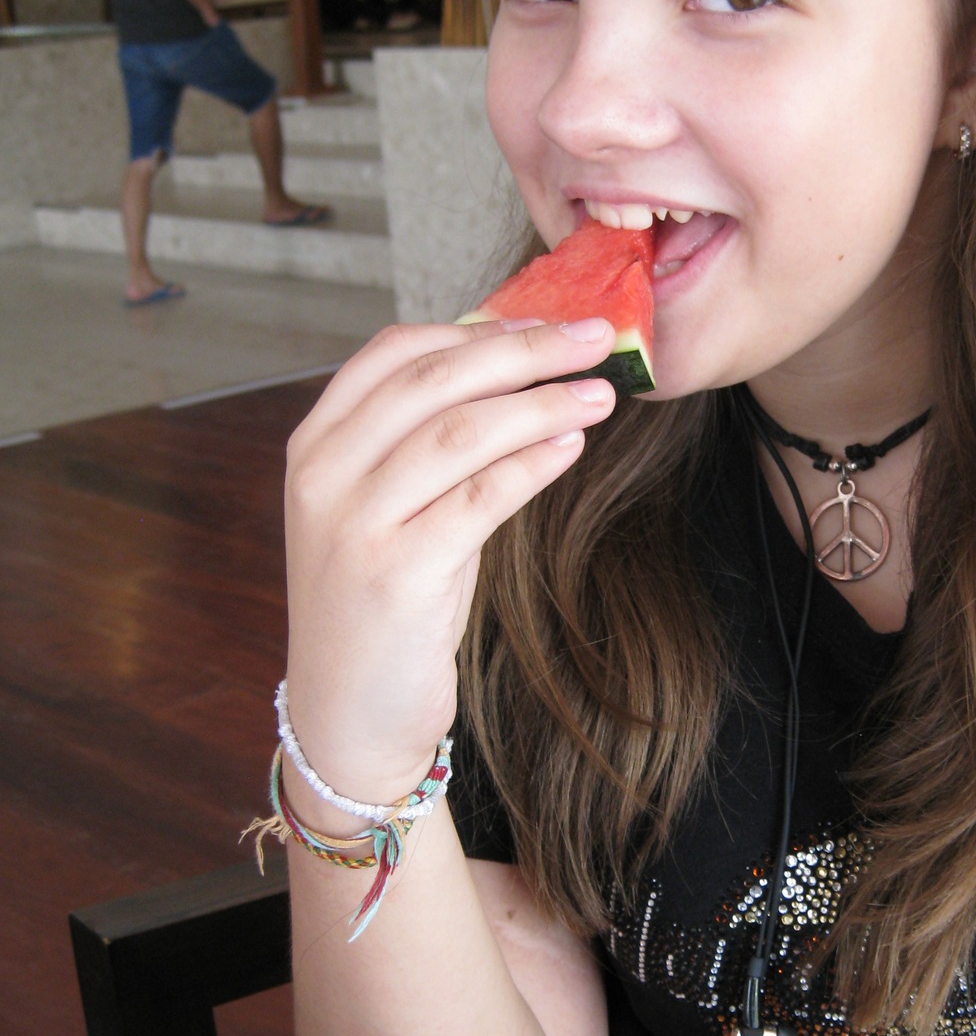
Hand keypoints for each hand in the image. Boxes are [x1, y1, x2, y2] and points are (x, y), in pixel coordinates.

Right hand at [283, 316, 616, 805]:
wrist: (349, 715)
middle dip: (525, 350)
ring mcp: (352, 524)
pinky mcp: (394, 573)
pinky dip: (531, 464)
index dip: (477, 328)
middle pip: (434, 380)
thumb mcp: (385, 511)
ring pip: (459, 431)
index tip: (547, 320)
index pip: (393, 352)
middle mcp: (323, 474)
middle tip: (597, 337)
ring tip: (601, 394)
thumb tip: (517, 371)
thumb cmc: (383, 606)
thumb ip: (425, 444)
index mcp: (315, 445)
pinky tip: (571, 448)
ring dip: (541, 404)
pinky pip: (477, 498)